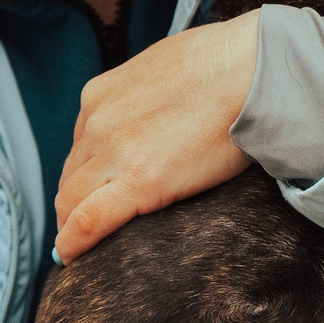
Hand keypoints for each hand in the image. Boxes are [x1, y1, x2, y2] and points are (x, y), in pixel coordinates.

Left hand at [54, 11, 259, 259]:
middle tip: (83, 227)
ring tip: (82, 247)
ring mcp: (112, 150)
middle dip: (73, 204)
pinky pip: (88, 221)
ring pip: (71, 201)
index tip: (90, 194)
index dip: (83, 176)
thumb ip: (149, 97)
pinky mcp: (138, 181)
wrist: (253, 70)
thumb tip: (161, 114)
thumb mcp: (167, 71)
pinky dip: (74, 243)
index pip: (80, 146)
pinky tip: (73, 256)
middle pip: (70, 176)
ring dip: (73, 224)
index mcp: (102, 94)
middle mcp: (97, 121)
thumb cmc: (228, 66)